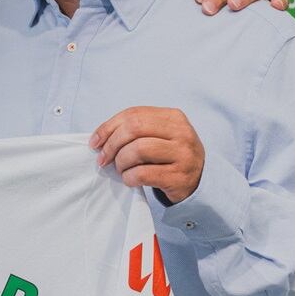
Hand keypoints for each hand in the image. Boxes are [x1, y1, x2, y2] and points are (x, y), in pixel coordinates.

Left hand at [89, 107, 204, 203]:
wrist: (198, 181)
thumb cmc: (169, 156)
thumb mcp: (159, 135)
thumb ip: (134, 130)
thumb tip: (99, 138)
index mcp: (174, 117)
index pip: (134, 114)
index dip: (108, 127)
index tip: (95, 142)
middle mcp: (182, 132)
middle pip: (134, 129)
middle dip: (112, 145)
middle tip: (103, 159)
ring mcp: (183, 155)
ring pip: (138, 150)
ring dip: (121, 162)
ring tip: (121, 169)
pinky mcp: (179, 177)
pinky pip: (143, 174)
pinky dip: (129, 177)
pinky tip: (130, 179)